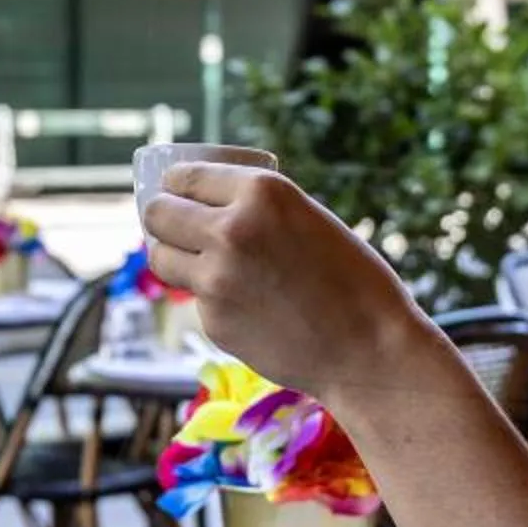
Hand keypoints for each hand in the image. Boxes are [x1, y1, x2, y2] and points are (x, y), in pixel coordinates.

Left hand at [139, 163, 429, 405]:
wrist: (369, 349)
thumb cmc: (353, 280)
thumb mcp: (308, 219)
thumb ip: (258, 210)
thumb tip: (207, 207)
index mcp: (261, 191)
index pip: (184, 177)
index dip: (176, 185)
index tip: (177, 192)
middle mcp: (230, 229)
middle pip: (158, 213)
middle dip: (163, 217)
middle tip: (176, 225)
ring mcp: (216, 279)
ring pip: (161, 257)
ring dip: (174, 255)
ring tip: (197, 261)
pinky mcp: (213, 321)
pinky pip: (195, 298)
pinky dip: (212, 298)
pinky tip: (246, 306)